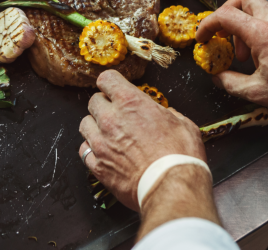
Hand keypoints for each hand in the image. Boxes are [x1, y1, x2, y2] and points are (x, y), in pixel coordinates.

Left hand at [78, 69, 205, 210]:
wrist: (172, 188)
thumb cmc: (179, 156)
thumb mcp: (183, 124)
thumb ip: (168, 114)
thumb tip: (165, 114)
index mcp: (131, 102)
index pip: (107, 79)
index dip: (111, 82)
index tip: (114, 87)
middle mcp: (111, 119)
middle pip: (94, 101)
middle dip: (104, 104)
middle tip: (116, 113)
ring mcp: (101, 142)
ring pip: (85, 124)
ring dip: (95, 126)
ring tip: (108, 133)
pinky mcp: (98, 165)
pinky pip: (84, 151)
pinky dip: (92, 150)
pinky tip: (104, 153)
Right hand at [196, 0, 267, 120]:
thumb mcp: (258, 92)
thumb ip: (230, 83)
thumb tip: (217, 77)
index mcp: (263, 34)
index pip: (226, 15)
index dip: (207, 24)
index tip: (203, 37)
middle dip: (227, 11)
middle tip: (222, 31)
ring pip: (260, 11)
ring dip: (245, 28)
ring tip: (245, 55)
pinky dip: (262, 34)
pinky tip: (265, 58)